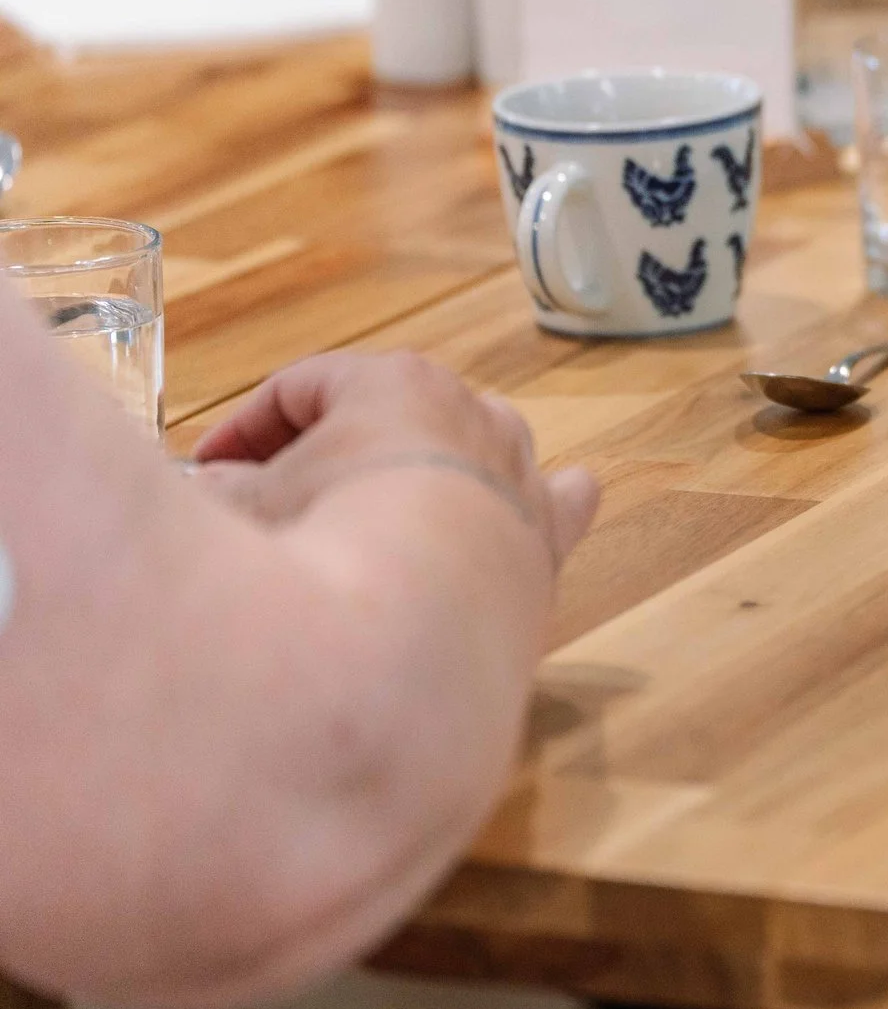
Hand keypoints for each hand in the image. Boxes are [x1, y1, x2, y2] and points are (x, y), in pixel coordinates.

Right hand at [192, 352, 597, 564]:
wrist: (424, 625)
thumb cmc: (331, 544)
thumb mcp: (246, 505)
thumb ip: (223, 487)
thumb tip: (213, 487)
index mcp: (394, 383)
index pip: (301, 387)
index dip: (244, 429)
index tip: (210, 469)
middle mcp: (472, 412)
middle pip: (386, 417)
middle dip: (326, 455)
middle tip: (274, 500)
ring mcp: (520, 470)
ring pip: (474, 445)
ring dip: (423, 469)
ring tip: (375, 510)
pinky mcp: (549, 534)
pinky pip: (555, 500)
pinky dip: (530, 502)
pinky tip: (520, 507)